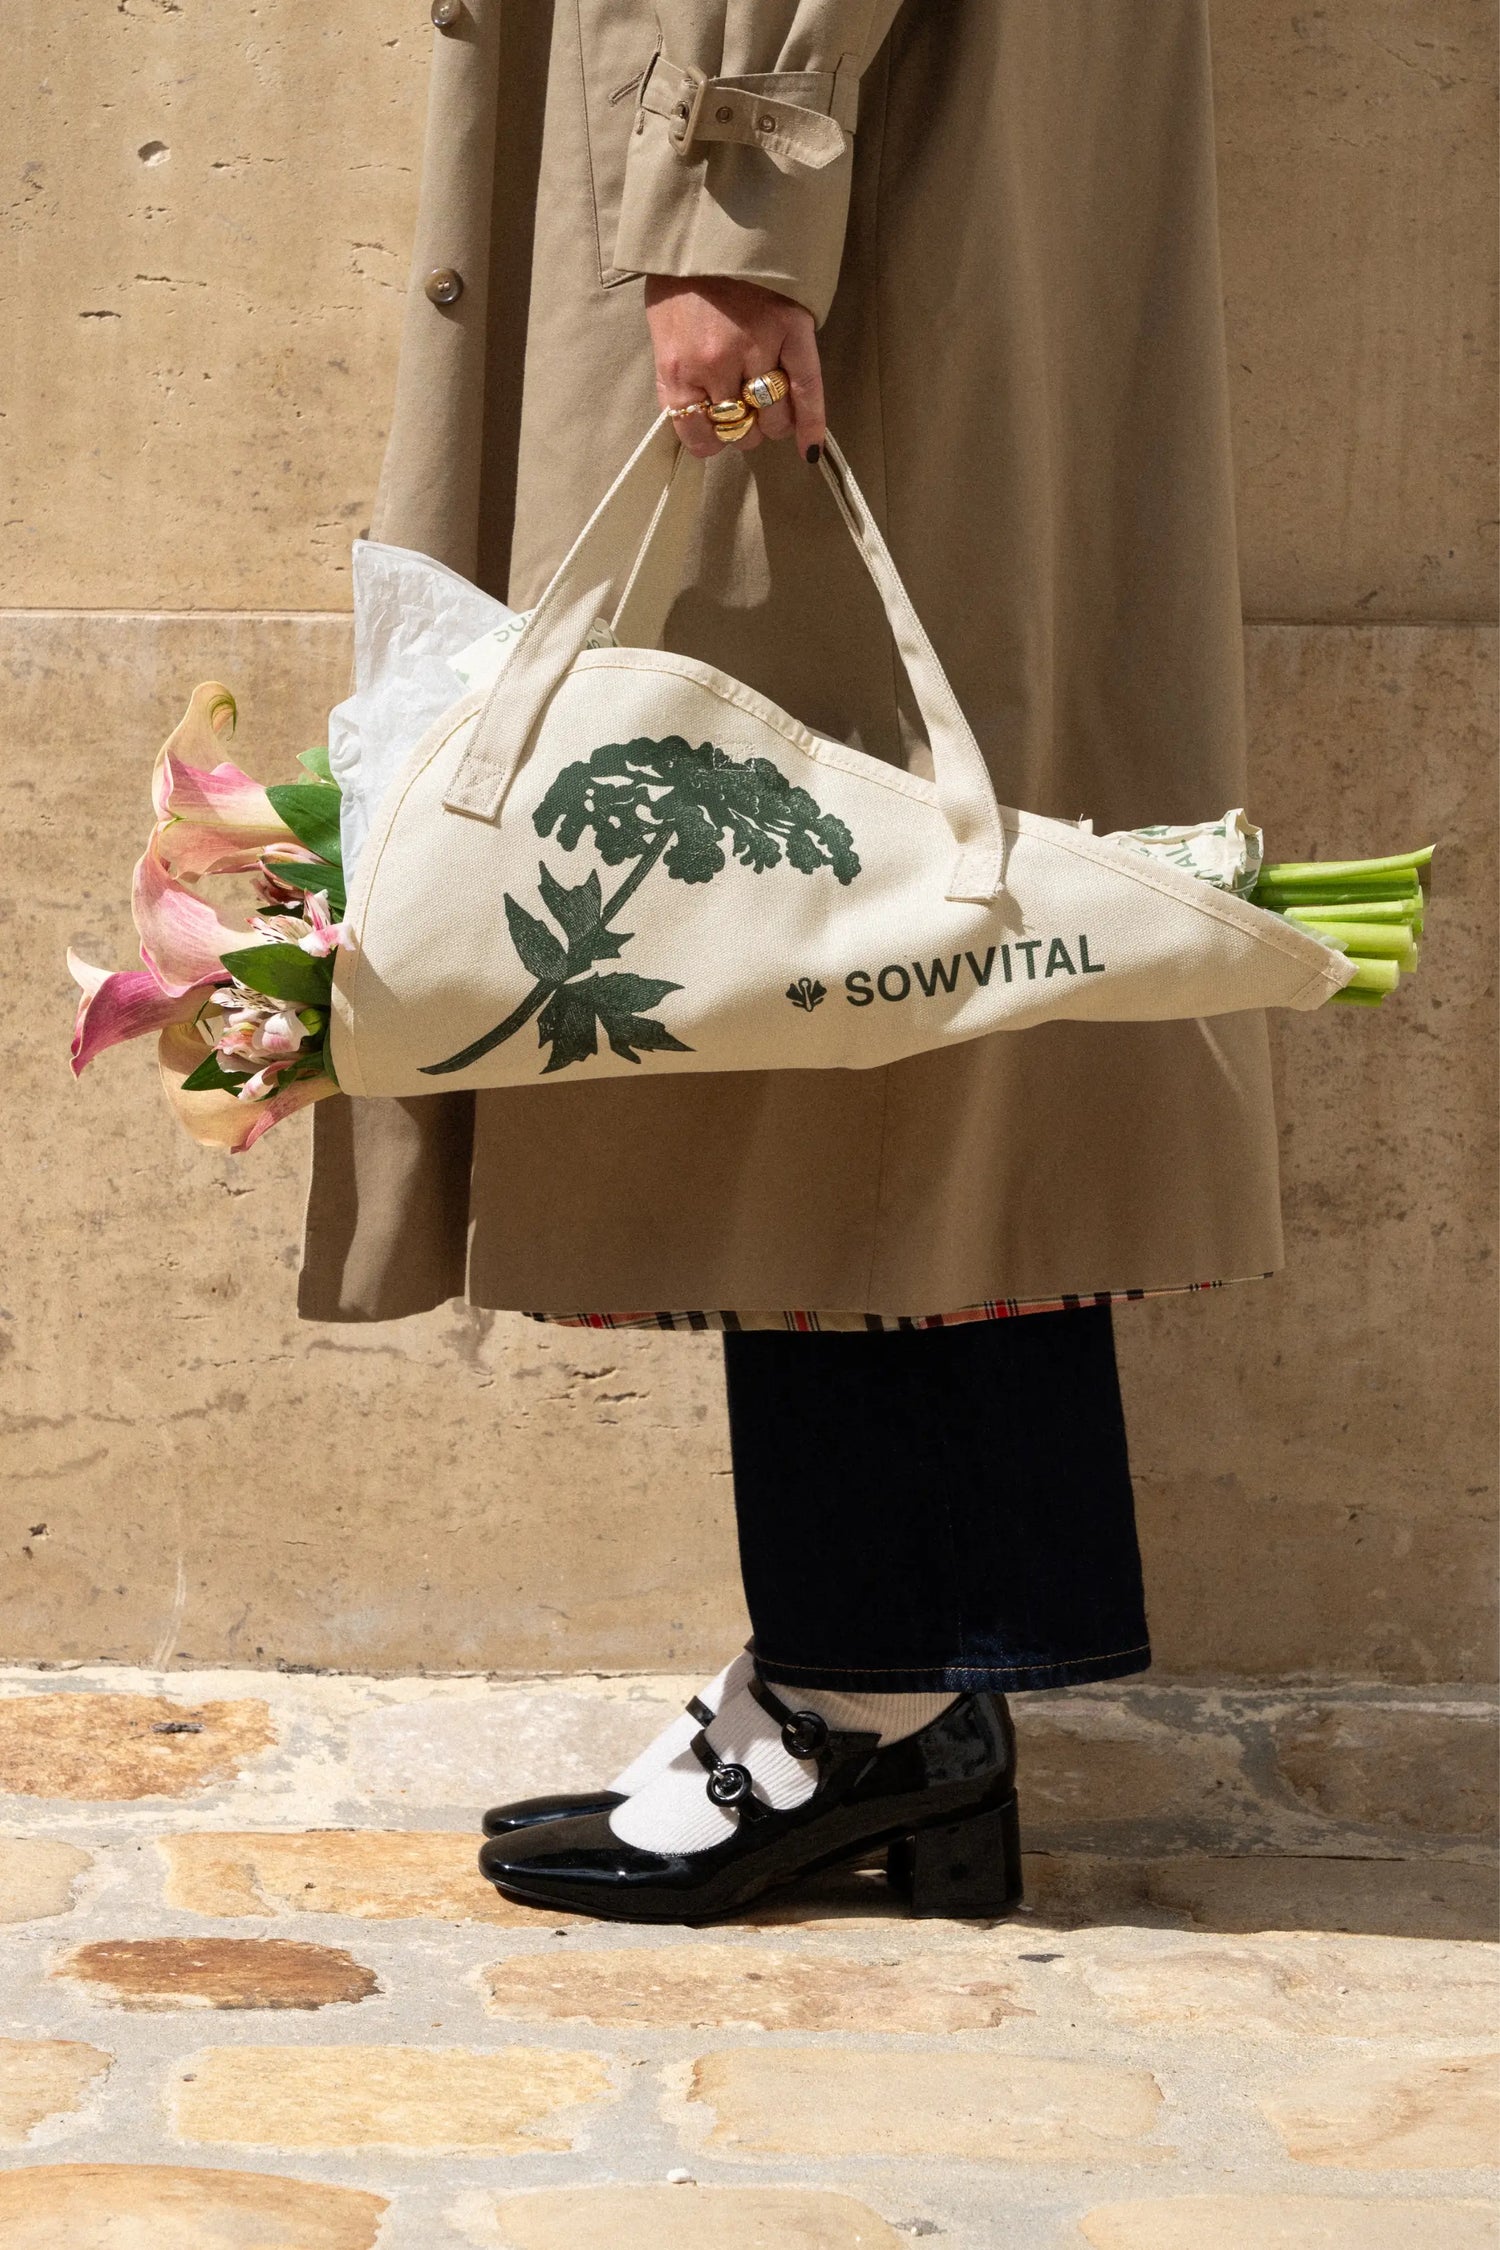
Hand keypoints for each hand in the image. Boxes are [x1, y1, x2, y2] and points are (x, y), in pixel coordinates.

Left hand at [644, 276, 825, 461]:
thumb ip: (674, 375)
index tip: (714, 434)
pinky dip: (810, 425)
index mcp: (679, 366)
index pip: (697, 434)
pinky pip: (807, 390)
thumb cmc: (680, 273)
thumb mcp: (661, 328)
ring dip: (771, 422)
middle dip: (741, 427)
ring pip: (772, 418)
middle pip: (739, 429)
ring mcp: (757, 350)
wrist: (710, 218)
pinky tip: (809, 449)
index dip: (708, 440)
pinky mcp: (791, 332)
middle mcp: (717, 366)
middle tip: (742, 410)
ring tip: (769, 406)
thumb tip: (692, 414)